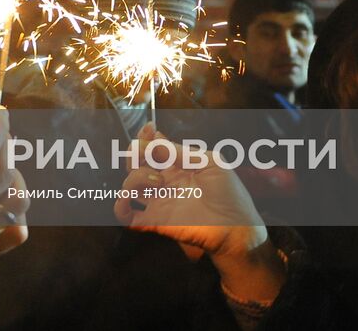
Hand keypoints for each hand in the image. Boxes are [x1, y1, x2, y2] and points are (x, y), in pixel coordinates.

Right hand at [113, 124, 283, 301]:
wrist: (237, 228)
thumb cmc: (230, 194)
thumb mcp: (210, 162)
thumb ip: (180, 152)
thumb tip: (155, 138)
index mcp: (178, 165)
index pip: (152, 147)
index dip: (145, 136)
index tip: (148, 128)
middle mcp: (164, 182)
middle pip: (135, 163)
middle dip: (134, 153)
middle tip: (145, 153)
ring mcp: (158, 201)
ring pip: (129, 184)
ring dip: (134, 176)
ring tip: (157, 180)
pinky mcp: (154, 222)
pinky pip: (126, 216)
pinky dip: (120, 206)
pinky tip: (129, 200)